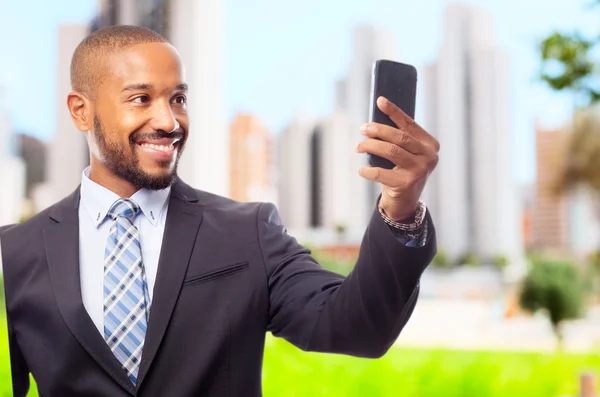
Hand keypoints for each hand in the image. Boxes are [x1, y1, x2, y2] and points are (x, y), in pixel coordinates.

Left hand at [356, 96, 439, 220]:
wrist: (404, 202)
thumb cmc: (400, 172)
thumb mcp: (403, 154)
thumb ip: (396, 140)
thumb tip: (373, 123)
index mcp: (430, 144)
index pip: (410, 124)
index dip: (394, 111)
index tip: (380, 101)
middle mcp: (429, 156)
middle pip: (400, 137)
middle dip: (378, 130)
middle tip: (363, 129)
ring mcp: (420, 170)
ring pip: (391, 151)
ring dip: (371, 146)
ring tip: (358, 146)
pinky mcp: (408, 184)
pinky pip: (382, 173)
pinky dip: (368, 171)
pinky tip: (361, 170)